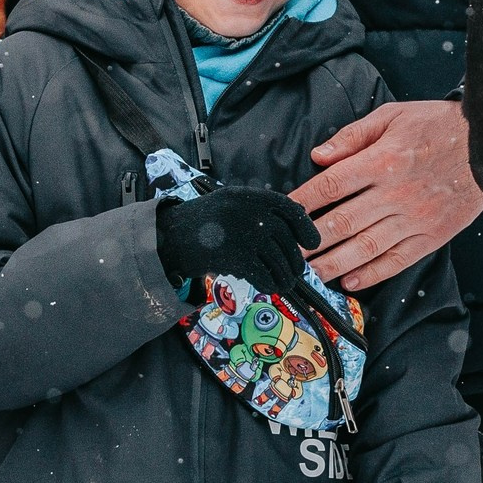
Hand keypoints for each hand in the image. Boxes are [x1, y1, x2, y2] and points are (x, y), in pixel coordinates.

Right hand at [155, 184, 320, 295]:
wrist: (170, 236)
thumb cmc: (204, 221)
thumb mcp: (232, 202)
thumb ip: (261, 209)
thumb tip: (298, 219)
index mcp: (250, 196)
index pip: (289, 209)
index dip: (304, 227)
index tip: (312, 243)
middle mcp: (249, 212)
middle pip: (286, 240)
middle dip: (294, 259)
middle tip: (296, 270)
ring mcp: (242, 234)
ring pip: (278, 260)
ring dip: (285, 276)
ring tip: (285, 283)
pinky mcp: (235, 257)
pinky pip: (264, 274)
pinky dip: (271, 283)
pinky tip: (271, 286)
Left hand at [293, 101, 482, 289]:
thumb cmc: (436, 125)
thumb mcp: (392, 116)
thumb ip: (353, 136)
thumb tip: (319, 156)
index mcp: (382, 161)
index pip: (331, 186)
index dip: (302, 201)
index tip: (281, 214)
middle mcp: (395, 194)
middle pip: (342, 222)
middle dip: (309, 240)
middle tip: (285, 252)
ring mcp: (415, 218)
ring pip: (366, 247)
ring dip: (333, 263)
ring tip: (309, 273)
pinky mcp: (432, 235)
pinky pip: (397, 260)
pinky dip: (372, 273)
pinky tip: (350, 281)